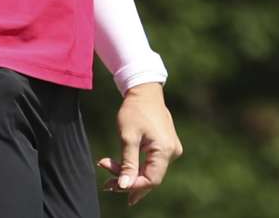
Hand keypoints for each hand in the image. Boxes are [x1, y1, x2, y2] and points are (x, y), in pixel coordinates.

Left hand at [97, 83, 183, 205]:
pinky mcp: (166, 147)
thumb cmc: (134, 111)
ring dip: (130, 175)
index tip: (112, 185)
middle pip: (150, 177)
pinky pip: (151, 163)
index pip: (151, 179)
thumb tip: (124, 187)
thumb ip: (127, 163)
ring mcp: (171, 150)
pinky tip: (121, 170)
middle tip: (106, 185)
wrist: (144, 91)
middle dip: (128, 182)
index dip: (133, 186)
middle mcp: (172, 152)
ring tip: (109, 177)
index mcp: (165, 150)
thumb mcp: (127, 137)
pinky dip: (136, 167)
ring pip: (150, 171)